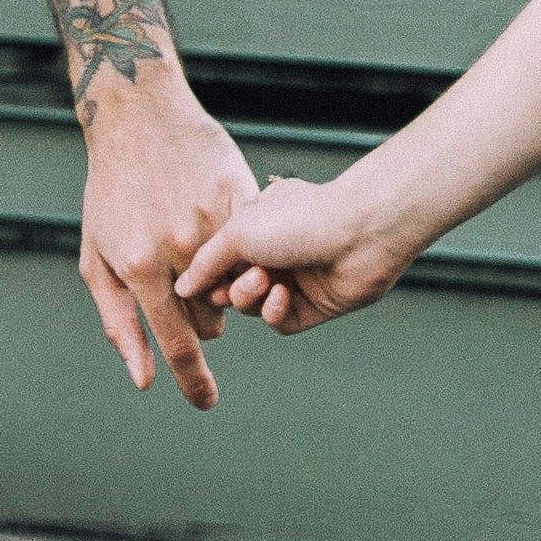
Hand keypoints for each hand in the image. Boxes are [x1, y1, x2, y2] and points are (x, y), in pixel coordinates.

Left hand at [77, 81, 257, 406]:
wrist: (138, 117)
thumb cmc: (110, 194)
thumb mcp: (98, 261)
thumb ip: (120, 324)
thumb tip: (146, 380)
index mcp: (141, 267)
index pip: (177, 344)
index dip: (194, 381)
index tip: (207, 403)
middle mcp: (179, 246)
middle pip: (208, 318)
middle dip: (196, 314)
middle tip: (178, 280)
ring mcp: (212, 219)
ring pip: (234, 286)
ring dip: (219, 284)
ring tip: (194, 251)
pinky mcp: (238, 194)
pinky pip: (251, 244)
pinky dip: (239, 248)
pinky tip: (215, 226)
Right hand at [177, 171, 415, 335]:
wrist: (358, 232)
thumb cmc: (300, 219)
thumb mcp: (238, 232)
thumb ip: (206, 262)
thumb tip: (182, 288)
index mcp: (259, 225)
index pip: (220, 260)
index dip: (208, 276)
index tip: (201, 283)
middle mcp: (277, 251)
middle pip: (234, 287)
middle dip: (231, 289)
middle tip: (233, 285)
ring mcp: (296, 279)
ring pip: (254, 307)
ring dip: (253, 299)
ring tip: (265, 282)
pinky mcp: (315, 305)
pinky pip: (280, 321)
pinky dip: (275, 313)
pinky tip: (282, 297)